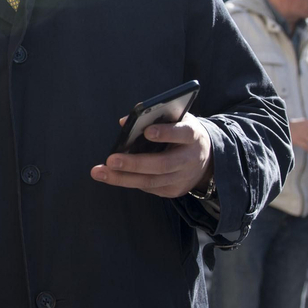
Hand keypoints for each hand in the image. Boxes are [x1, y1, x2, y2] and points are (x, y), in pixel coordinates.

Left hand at [92, 112, 212, 198]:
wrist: (207, 158)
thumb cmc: (182, 133)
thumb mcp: (175, 119)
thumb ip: (153, 116)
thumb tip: (124, 122)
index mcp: (193, 136)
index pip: (182, 134)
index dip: (166, 133)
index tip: (147, 131)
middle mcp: (190, 159)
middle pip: (162, 164)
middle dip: (135, 163)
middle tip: (111, 160)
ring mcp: (183, 178)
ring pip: (151, 181)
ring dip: (123, 178)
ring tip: (100, 172)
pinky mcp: (175, 190)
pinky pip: (149, 188)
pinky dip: (130, 181)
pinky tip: (113, 176)